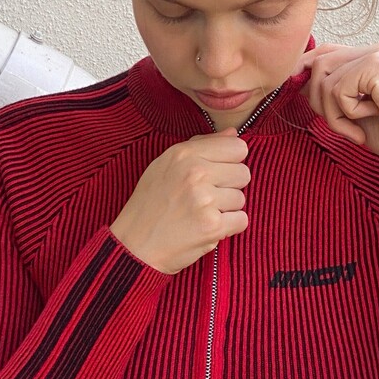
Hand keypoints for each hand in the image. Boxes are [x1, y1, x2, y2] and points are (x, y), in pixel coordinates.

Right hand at [110, 128, 250, 274]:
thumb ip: (201, 145)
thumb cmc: (150, 204)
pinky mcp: (212, 226)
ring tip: (201, 214)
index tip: (217, 173)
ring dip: (226, 209)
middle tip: (206, 198)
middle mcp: (196, 172)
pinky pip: (241, 220)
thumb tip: (233, 133)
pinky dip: (228, 228)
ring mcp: (204, 199)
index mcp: (184, 154)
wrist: (134, 246)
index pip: (237, 147)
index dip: (230, 162)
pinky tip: (206, 228)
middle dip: (229, 187)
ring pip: (241, 198)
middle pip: (244, 173)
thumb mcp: (167, 165)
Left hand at [293, 41, 378, 160]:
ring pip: (325, 78)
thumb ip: (332, 92)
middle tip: (341, 126)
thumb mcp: (355, 110)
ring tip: (355, 128)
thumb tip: (297, 80)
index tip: (296, 89)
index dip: (307, 69)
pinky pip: (337, 90)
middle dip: (318, 99)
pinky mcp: (377, 65)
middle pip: (321, 62)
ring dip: (332, 113)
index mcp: (377, 55)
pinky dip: (345, 114)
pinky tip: (368, 120)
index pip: (329, 52)